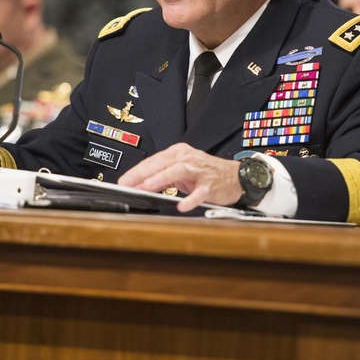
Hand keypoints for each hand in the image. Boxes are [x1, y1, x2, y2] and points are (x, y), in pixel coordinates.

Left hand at [118, 143, 241, 211]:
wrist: (235, 176)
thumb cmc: (206, 173)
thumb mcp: (182, 171)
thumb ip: (163, 176)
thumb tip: (140, 184)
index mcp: (178, 154)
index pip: (153, 161)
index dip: (137, 171)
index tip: (124, 180)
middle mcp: (187, 159)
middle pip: (162, 164)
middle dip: (143, 174)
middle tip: (128, 184)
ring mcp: (199, 171)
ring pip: (178, 171)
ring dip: (161, 179)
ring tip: (148, 188)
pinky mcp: (210, 185)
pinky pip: (199, 192)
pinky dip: (190, 199)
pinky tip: (181, 206)